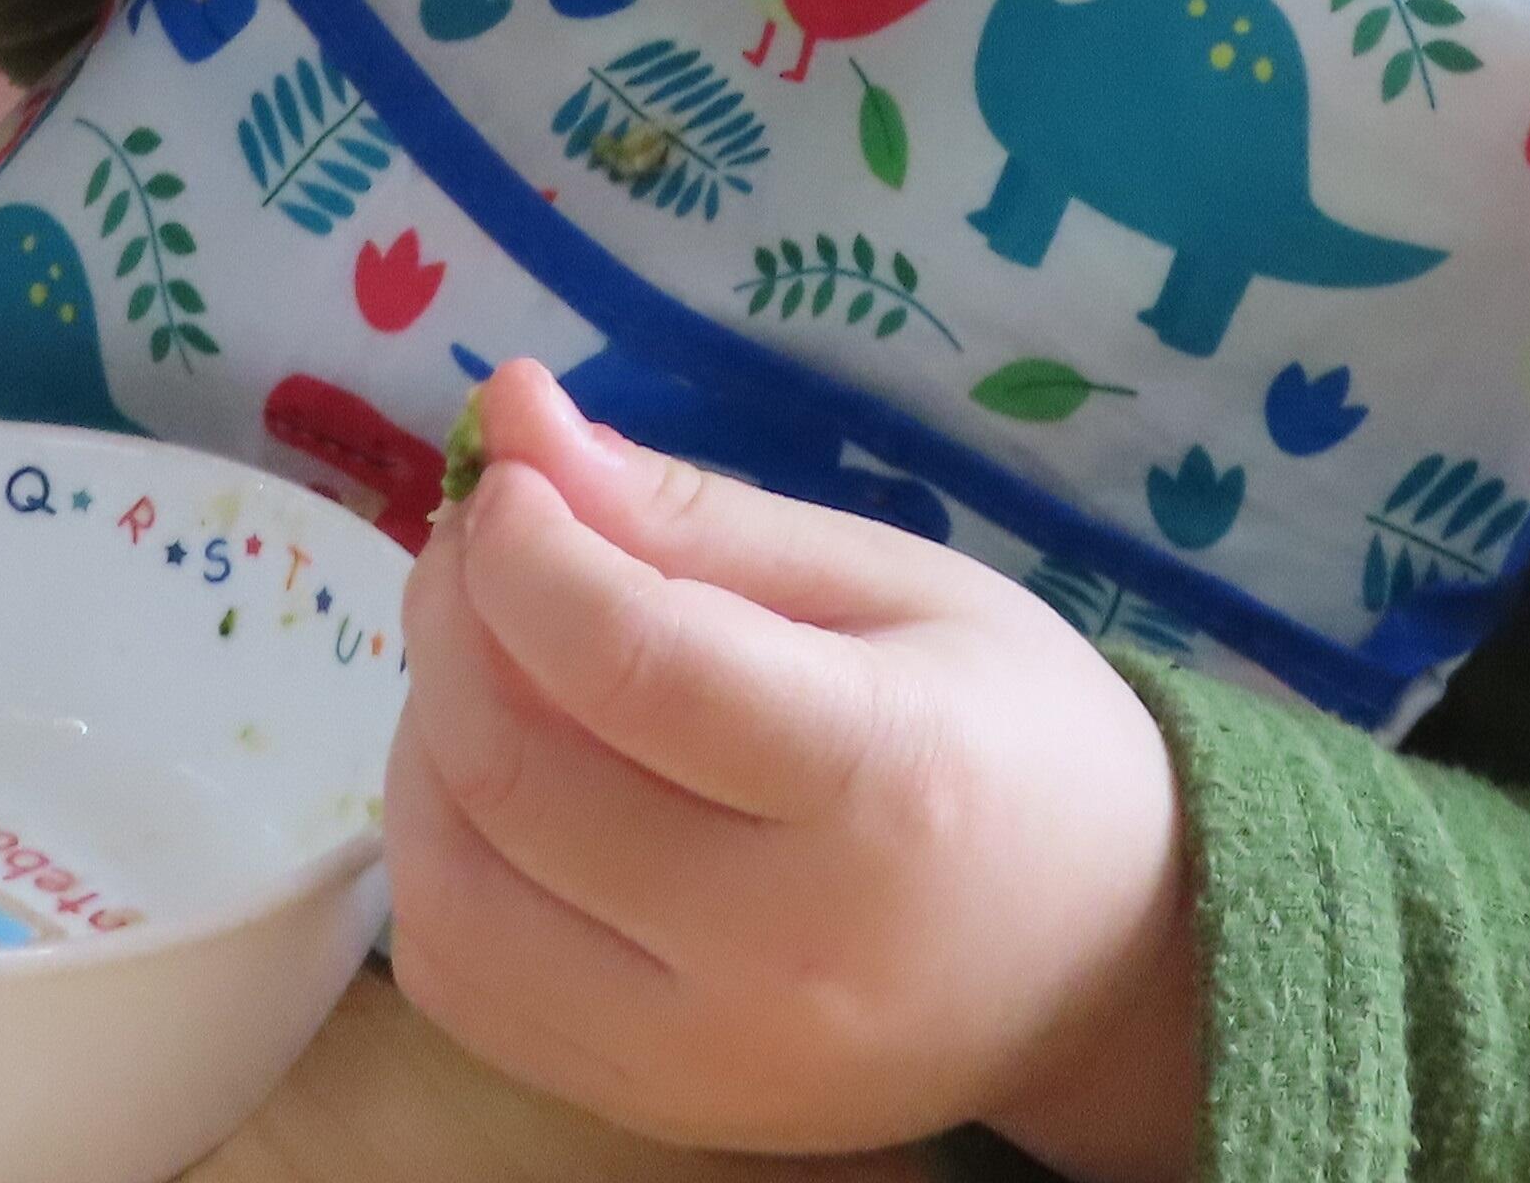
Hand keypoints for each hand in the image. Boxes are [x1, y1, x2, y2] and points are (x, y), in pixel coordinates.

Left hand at [384, 363, 1201, 1174]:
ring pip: (455, 892)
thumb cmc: (1012, 736)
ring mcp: (709, 1058)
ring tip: (490, 662)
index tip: (509, 480)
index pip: (632, 664)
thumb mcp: (895, 583)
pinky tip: (503, 785)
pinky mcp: (655, 1111)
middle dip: (454, 621)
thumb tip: (516, 417)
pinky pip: (463, 987)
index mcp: (882, 782)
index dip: (525, 550)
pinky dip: (441, 863)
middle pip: (515, 774)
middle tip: (482, 542)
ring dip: (426, 742)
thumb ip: (698, 514)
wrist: (1103, 964)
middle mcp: (785, 950)